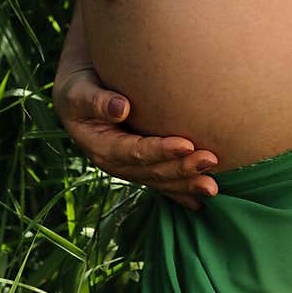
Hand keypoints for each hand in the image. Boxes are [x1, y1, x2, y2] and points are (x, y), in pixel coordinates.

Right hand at [53, 64, 219, 210]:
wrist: (78, 96)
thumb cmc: (79, 89)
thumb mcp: (78, 92)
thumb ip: (96, 101)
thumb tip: (121, 108)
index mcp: (102, 148)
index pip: (135, 152)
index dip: (160, 150)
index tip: (187, 144)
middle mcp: (116, 164)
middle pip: (152, 170)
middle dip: (182, 169)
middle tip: (210, 160)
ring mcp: (129, 168)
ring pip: (160, 180)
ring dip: (187, 184)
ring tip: (213, 186)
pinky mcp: (140, 166)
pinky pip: (161, 182)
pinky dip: (180, 193)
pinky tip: (200, 203)